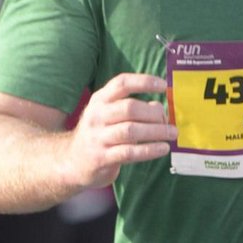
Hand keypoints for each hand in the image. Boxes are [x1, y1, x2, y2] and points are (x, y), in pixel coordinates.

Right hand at [62, 73, 176, 189]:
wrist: (71, 162)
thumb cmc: (98, 134)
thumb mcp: (109, 115)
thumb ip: (132, 108)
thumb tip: (160, 108)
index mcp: (99, 100)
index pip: (121, 83)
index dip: (143, 81)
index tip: (163, 85)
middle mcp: (97, 115)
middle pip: (129, 108)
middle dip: (153, 113)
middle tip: (169, 120)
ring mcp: (98, 137)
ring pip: (131, 131)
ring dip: (155, 132)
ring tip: (172, 133)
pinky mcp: (101, 158)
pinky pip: (129, 152)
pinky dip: (149, 150)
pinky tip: (163, 148)